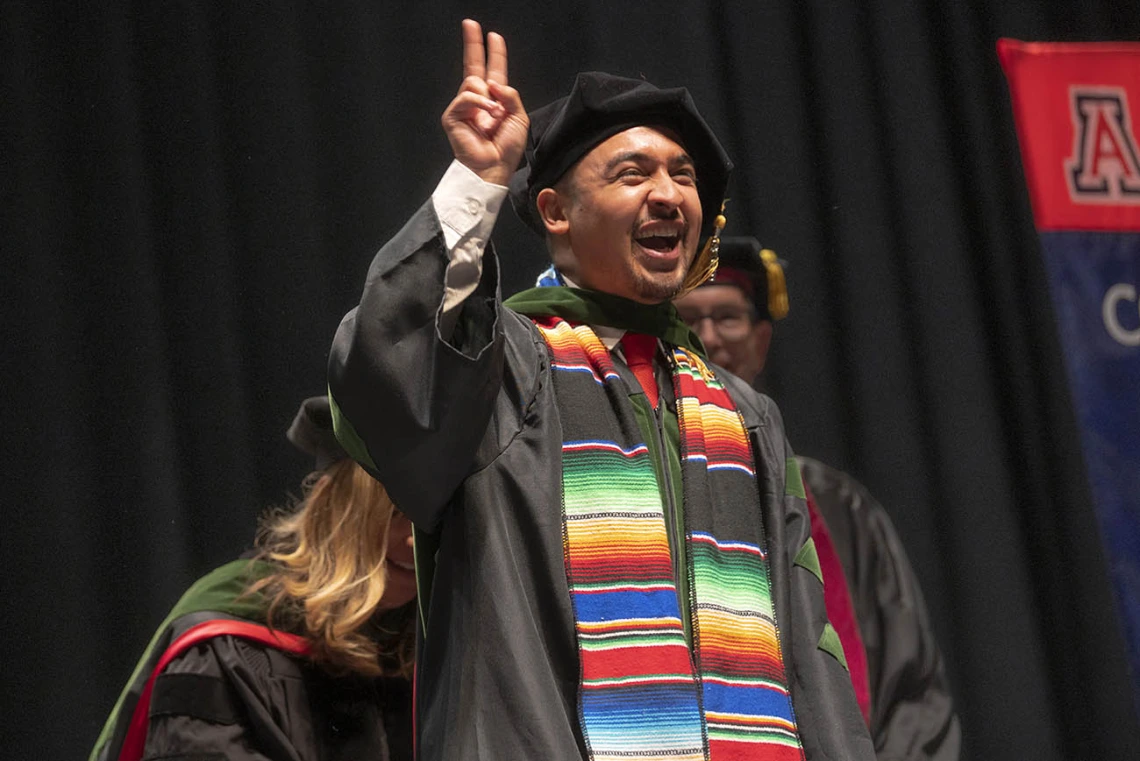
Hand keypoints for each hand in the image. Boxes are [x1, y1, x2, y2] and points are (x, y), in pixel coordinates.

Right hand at [440, 19, 528, 185]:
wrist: (493, 168)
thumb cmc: (506, 149)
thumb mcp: (519, 117)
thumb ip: (510, 95)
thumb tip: (493, 83)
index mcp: (494, 101)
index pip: (493, 71)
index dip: (494, 53)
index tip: (493, 35)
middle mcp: (477, 101)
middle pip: (473, 66)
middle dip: (472, 44)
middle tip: (470, 23)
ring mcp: (463, 107)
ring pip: (473, 82)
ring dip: (487, 96)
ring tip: (495, 115)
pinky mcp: (452, 115)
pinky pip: (466, 96)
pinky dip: (479, 103)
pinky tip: (487, 116)